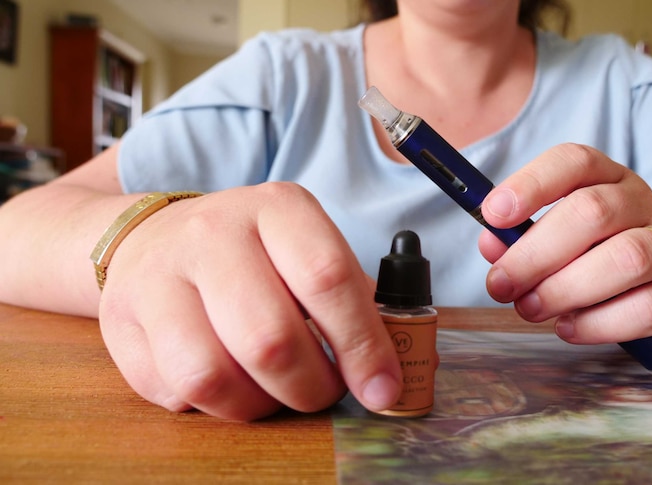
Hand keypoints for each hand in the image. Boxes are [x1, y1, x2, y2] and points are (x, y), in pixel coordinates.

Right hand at [97, 182, 401, 419]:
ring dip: (257, 406)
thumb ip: (351, 301)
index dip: (362, 345)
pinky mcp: (120, 320)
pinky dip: (210, 405)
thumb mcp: (307, 250)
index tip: (382, 389)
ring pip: (212, 377)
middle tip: (323, 392)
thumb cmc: (252, 255)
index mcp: (277, 209)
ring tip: (274, 395)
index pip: (328, 279)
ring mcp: (158, 276)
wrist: (154, 239)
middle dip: (310, 388)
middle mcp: (212, 233)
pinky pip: (173, 393)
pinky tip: (226, 380)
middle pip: (269, 339)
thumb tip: (387, 372)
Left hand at [478, 144, 651, 348]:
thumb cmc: (600, 259)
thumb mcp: (559, 241)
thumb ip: (522, 240)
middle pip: (592, 212)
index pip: (574, 162)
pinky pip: (647, 307)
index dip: (531, 184)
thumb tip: (491, 245)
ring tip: (530, 308)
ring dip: (566, 289)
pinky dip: (598, 323)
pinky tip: (568, 327)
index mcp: (607, 178)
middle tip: (501, 285)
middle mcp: (642, 203)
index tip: (493, 215)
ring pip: (626, 258)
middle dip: (535, 253)